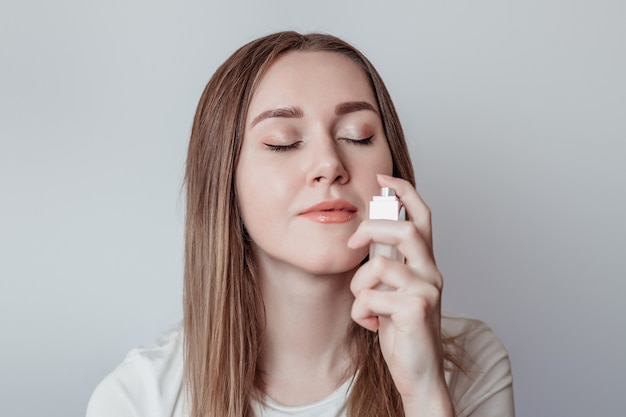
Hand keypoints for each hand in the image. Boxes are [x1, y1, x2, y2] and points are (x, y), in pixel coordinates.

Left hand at [347, 174, 452, 413]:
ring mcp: (427, 290)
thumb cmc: (401, 330)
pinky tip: (370, 325)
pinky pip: (371, 297)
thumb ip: (387, 263)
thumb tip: (366, 234)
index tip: (383, 177)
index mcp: (425, 263)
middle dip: (371, 229)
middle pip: (405, 229)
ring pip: (378, 265)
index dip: (404, 192)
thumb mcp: (392, 290)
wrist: (418, 373)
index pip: (422, 216)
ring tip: (364, 304)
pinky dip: (361, 311)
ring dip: (359, 286)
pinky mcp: (416, 310)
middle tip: (353, 244)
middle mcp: (431, 272)